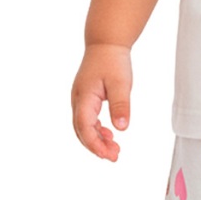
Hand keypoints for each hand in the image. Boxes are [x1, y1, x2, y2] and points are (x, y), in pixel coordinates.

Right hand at [71, 43, 132, 160]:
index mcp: (84, 97)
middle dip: (96, 146)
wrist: (106, 43)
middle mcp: (78, 100)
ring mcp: (80, 99)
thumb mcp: (121, 83)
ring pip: (83, 127)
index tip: (109, 155)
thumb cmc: (113, 61)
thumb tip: (122, 128)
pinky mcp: (85, 98)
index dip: (95, 144)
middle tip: (114, 156)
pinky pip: (87, 119)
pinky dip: (96, 130)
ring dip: (96, 139)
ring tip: (114, 149)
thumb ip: (120, 105)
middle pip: (81, 131)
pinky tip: (109, 134)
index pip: (85, 127)